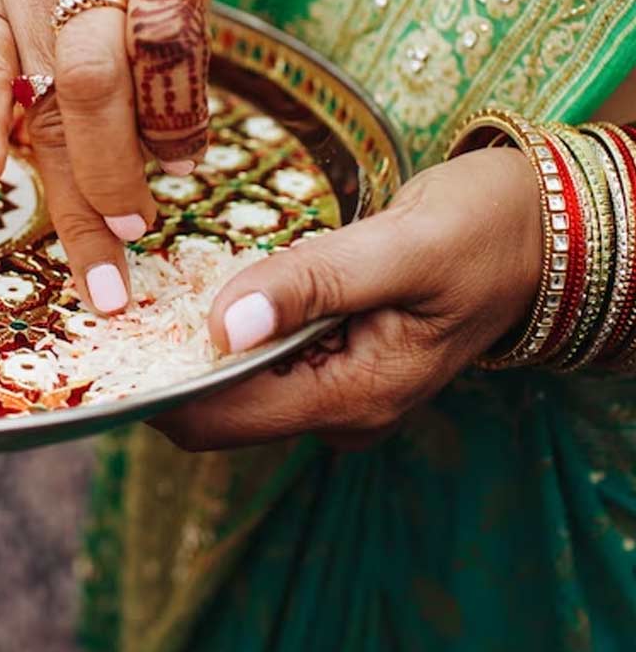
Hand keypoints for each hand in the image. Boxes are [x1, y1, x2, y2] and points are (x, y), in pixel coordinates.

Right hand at [0, 0, 212, 313]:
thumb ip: (181, 51)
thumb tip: (174, 159)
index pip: (170, 38)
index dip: (179, 112)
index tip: (183, 164)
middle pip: (99, 79)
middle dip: (120, 170)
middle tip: (140, 233)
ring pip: (49, 99)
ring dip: (75, 189)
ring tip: (99, 272)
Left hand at [155, 147, 543, 450]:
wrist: (541, 231)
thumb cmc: (483, 232)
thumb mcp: (402, 246)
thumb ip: (315, 284)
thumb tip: (226, 323)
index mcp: (357, 395)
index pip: (223, 420)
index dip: (160, 389)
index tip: (111, 340)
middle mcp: (341, 408)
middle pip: (219, 412)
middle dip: (168, 366)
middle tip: (123, 301)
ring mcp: (338, 388)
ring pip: (235, 386)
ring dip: (193, 345)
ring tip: (153, 290)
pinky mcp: (335, 359)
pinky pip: (259, 359)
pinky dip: (226, 329)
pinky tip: (204, 286)